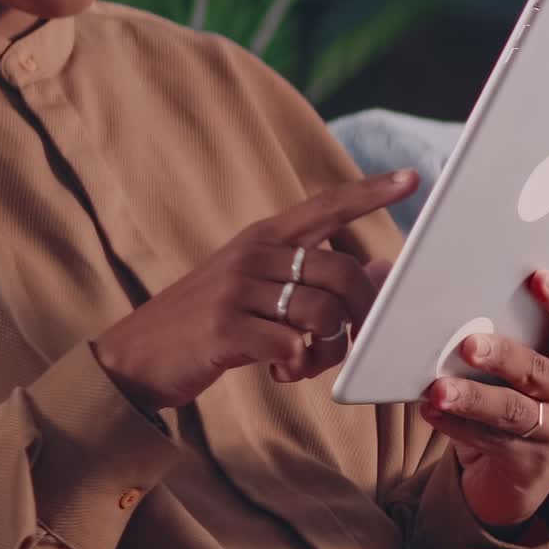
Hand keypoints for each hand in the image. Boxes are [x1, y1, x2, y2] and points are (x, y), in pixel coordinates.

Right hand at [93, 170, 417, 412]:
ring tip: (304, 362)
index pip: (326, 206)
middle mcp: (253, 254)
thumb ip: (312, 277)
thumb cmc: (209, 321)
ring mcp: (236, 290)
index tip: (412, 178)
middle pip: (342, 273)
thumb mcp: (257, 289)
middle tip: (354, 343)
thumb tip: (380, 267)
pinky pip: (292, 345)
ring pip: (323, 314)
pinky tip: (281, 370)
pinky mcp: (224, 329)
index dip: (370, 192)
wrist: (136, 355)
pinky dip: (299, 366)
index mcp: (263, 238)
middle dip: (364, 314)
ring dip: (328, 351)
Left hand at [420, 271, 548, 529]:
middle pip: (537, 370)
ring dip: (471, 398)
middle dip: (502, 355)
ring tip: (438, 388)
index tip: (536, 277)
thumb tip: (429, 280)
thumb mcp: (524, 356)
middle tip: (468, 345)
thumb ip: (501, 323)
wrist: (526, 464)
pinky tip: (431, 410)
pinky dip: (455, 424)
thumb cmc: (517, 389)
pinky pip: (489, 441)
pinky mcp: (532, 464)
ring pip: (511, 412)